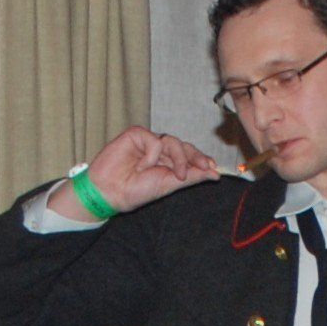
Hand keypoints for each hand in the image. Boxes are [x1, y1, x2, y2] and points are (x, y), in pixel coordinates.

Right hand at [50, 127, 220, 218]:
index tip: (213, 168)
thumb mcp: (168, 185)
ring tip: (173, 175)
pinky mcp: (135, 134)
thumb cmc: (135, 191)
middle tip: (205, 167)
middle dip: (196, 157)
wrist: (111, 191)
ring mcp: (147, 141)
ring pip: (172, 141)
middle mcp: (158, 150)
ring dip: (177, 158)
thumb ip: (191, 177)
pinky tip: (142, 166)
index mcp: (166, 162)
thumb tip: (215, 174)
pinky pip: (154, 140)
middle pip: (183, 146)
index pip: (188, 156)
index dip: (201, 160)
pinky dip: (152, 154)